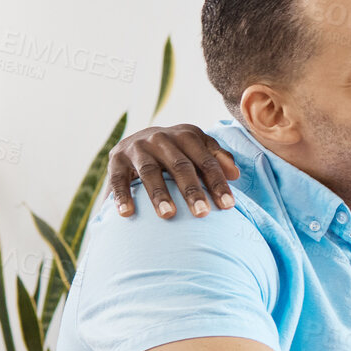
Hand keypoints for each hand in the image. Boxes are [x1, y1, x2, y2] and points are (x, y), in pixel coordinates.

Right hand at [107, 123, 237, 218]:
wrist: (138, 139)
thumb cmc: (179, 151)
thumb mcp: (199, 148)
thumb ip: (218, 158)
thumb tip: (235, 174)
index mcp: (187, 135)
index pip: (207, 161)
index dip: (217, 183)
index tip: (228, 206)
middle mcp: (161, 138)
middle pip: (180, 166)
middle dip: (192, 190)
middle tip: (202, 213)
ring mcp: (137, 147)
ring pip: (150, 171)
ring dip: (159, 194)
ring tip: (168, 215)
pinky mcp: (116, 158)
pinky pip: (118, 178)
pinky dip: (122, 195)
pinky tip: (127, 214)